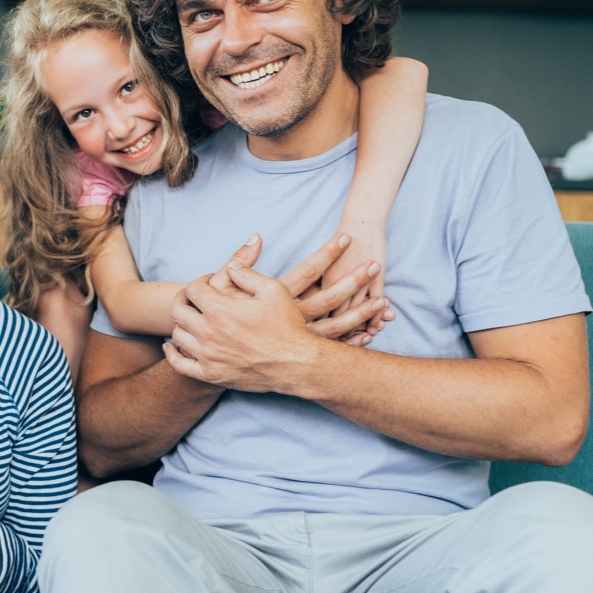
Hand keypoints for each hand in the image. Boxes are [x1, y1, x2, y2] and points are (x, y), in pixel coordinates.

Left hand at [166, 263, 325, 392]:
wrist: (297, 364)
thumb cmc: (287, 326)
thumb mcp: (273, 289)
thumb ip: (246, 273)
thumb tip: (231, 265)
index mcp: (219, 310)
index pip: (192, 289)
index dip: (200, 282)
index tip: (210, 283)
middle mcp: (208, 333)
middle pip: (178, 310)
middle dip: (184, 299)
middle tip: (194, 298)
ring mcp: (208, 356)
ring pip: (177, 335)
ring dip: (182, 323)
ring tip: (192, 319)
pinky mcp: (211, 375)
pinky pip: (180, 365)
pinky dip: (172, 354)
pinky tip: (172, 346)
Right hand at [207, 234, 391, 346]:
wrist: (209, 356)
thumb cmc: (214, 318)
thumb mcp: (219, 288)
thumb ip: (239, 262)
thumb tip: (257, 237)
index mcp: (275, 298)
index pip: (308, 271)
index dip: (328, 254)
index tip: (347, 238)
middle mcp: (290, 318)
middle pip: (330, 298)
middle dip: (354, 281)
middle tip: (375, 264)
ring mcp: (296, 338)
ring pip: (336, 326)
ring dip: (361, 314)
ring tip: (383, 301)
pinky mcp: (297, 354)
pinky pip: (330, 348)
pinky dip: (350, 341)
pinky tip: (369, 334)